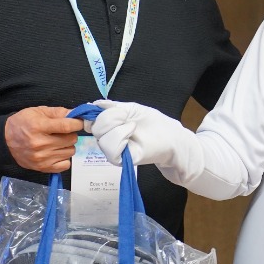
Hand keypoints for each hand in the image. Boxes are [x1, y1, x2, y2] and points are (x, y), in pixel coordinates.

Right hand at [4, 106, 85, 172]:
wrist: (5, 140)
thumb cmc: (23, 123)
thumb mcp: (38, 111)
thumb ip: (58, 112)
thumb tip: (77, 114)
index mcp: (38, 127)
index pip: (66, 126)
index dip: (77, 123)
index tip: (79, 122)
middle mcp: (40, 144)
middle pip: (71, 139)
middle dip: (70, 133)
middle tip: (62, 132)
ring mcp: (41, 158)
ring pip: (70, 151)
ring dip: (67, 146)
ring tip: (57, 142)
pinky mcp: (42, 168)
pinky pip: (65, 165)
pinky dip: (64, 158)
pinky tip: (56, 152)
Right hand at [87, 100, 202, 185]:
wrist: (173, 138)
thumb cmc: (155, 123)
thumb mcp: (131, 109)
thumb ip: (112, 108)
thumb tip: (93, 105)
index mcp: (109, 126)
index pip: (90, 120)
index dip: (91, 114)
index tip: (98, 109)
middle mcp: (109, 139)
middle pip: (95, 127)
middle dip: (109, 117)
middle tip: (126, 117)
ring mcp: (115, 150)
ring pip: (101, 138)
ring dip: (116, 126)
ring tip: (132, 126)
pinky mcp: (122, 159)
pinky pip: (110, 148)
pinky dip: (120, 135)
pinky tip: (132, 131)